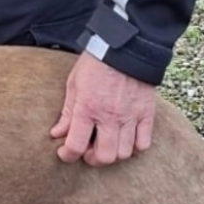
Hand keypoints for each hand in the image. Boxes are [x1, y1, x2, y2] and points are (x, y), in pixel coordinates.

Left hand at [50, 52, 157, 166]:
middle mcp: (110, 116)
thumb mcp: (74, 84)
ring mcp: (131, 115)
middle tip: (88, 151)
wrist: (126, 45)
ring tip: (107, 143)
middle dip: (92, 159)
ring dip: (113, 154)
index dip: (67, 155)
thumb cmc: (96, 64)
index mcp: (87, 108)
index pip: (76, 146)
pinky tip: (126, 138)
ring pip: (124, 153)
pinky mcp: (146, 112)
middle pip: (104, 157)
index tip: (65, 152)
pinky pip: (144, 142)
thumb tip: (57, 134)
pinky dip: (135, 146)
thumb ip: (67, 112)